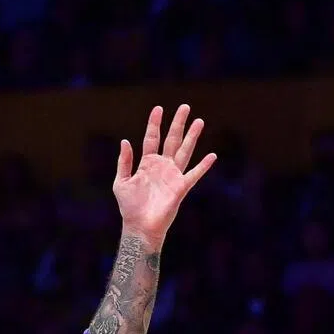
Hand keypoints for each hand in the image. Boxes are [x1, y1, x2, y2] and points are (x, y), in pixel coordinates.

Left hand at [113, 104, 215, 244]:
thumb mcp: (122, 181)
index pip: (152, 138)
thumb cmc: (129, 206)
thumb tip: (125, 141)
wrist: (139, 226)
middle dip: (178, 124)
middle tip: (185, 107)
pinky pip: (194, 174)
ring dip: (192, 137)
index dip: (154, 124)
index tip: (158, 108)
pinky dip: (203, 166)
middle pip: (172, 140)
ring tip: (199, 121)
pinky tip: (212, 155)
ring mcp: (173, 175)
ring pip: (185, 151)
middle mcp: (162, 166)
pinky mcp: (180, 187)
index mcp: (147, 163)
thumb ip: (124, 162)